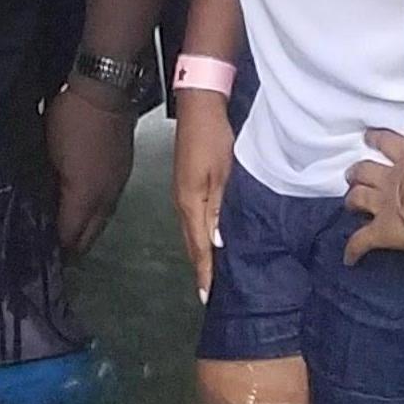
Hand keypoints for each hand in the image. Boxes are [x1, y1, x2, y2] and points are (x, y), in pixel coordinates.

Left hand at [44, 82, 137, 259]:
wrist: (106, 87)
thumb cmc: (72, 118)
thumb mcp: (48, 154)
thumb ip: (48, 188)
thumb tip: (42, 209)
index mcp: (87, 197)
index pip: (71, 239)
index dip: (57, 251)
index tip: (41, 256)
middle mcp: (107, 197)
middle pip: (90, 236)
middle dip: (73, 247)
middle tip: (53, 250)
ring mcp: (118, 183)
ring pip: (101, 221)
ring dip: (85, 229)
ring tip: (66, 230)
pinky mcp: (123, 170)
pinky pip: (109, 203)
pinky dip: (95, 212)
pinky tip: (84, 205)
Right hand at [172, 94, 233, 301]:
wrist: (199, 106)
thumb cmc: (213, 137)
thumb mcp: (223, 173)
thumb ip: (219, 208)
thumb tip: (218, 242)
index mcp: (190, 203)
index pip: (199, 246)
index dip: (205, 272)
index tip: (208, 296)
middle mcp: (181, 203)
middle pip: (191, 244)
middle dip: (200, 269)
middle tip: (209, 294)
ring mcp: (181, 194)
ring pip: (191, 233)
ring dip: (200, 254)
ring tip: (209, 275)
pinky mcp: (185, 185)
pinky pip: (191, 219)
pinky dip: (199, 235)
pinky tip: (207, 239)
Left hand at [340, 126, 403, 264]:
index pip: (388, 143)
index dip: (376, 139)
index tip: (368, 137)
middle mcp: (390, 179)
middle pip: (365, 171)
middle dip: (357, 172)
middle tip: (350, 174)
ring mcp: (383, 205)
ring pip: (358, 198)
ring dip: (351, 198)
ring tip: (347, 201)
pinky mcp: (380, 233)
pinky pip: (360, 242)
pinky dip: (353, 250)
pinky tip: (347, 260)